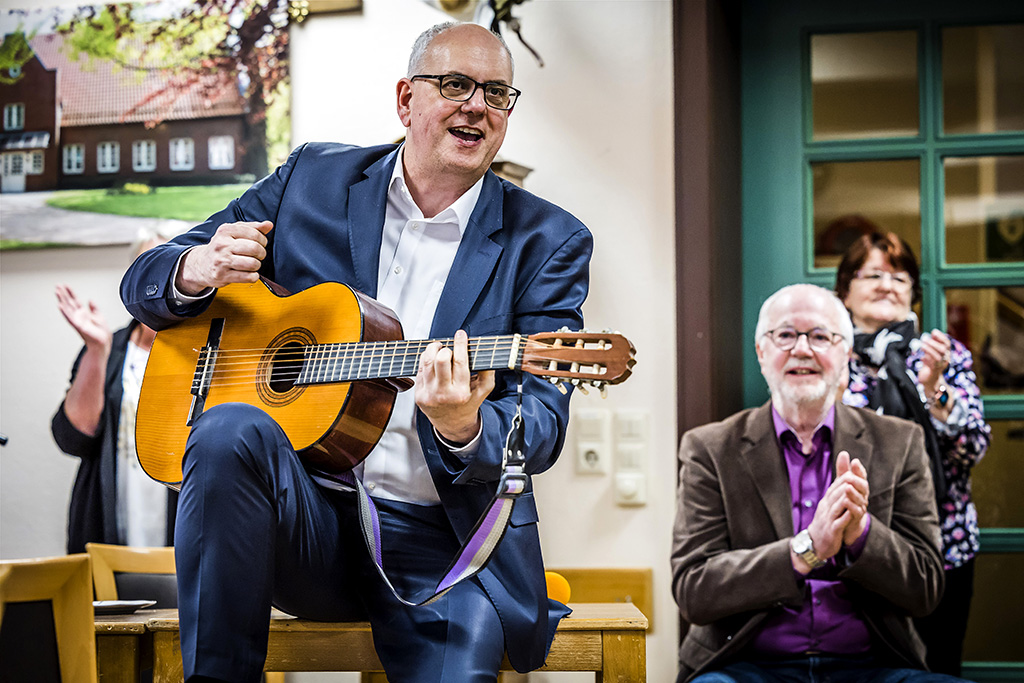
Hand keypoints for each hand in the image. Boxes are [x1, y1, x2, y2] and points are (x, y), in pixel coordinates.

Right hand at [55, 284, 111, 351]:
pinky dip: (65, 312)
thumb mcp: (99, 316)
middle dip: (63, 294)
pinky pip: (70, 318)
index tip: (65, 285)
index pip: (75, 300)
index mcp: (84, 313)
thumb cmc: (101, 333)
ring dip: (62, 300)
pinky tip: (60, 306)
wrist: (103, 343)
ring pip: (67, 308)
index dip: (70, 293)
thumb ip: (94, 308)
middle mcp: (78, 316)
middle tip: (57, 286)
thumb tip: (90, 300)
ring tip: (57, 292)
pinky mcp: (78, 327)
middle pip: (69, 303)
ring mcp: (77, 321)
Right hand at [176, 221, 272, 294]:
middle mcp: (222, 245)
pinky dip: (253, 276)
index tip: (261, 244)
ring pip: (253, 264)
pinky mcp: (222, 276)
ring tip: (252, 264)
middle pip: (254, 248)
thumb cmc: (223, 247)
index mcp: (225, 231)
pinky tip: (248, 273)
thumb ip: (253, 227)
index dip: (263, 240)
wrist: (202, 264)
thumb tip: (269, 224)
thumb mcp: (234, 233)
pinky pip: (248, 277)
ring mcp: (221, 261)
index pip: (254, 234)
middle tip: (258, 255)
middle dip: (261, 253)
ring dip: (257, 265)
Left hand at [415, 330, 495, 445]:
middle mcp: (443, 394)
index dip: (460, 344)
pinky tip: (432, 359)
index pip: (460, 362)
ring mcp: (429, 394)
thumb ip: (488, 373)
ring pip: (427, 362)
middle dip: (444, 348)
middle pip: (440, 360)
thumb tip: (487, 353)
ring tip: (438, 348)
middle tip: (448, 347)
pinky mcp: (419, 395)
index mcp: (461, 392)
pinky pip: (419, 370)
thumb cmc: (468, 403)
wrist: (452, 424)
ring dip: (432, 350)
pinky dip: (425, 360)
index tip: (461, 334)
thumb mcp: (484, 391)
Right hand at [803, 451, 868, 565]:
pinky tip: (852, 512)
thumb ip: (836, 495)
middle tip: (856, 478)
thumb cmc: (825, 523)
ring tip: (854, 490)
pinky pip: (839, 523)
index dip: (844, 478)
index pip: (834, 487)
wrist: (815, 543)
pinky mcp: (832, 531)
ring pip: (836, 506)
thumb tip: (844, 482)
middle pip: (835, 494)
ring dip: (846, 498)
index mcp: (826, 502)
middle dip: (846, 485)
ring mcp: (828, 519)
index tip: (854, 472)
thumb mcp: (829, 507)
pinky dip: (845, 517)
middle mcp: (826, 508)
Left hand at [917, 329, 951, 395]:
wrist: (930, 380)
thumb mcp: (932, 353)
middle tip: (924, 338)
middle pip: (943, 349)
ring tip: (922, 346)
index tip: (933, 332)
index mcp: (946, 353)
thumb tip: (933, 332)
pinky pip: (931, 364)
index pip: (947, 343)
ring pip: (937, 356)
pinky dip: (926, 359)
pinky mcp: (934, 372)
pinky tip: (922, 358)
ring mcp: (940, 366)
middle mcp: (945, 359)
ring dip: (929, 350)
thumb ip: (933, 344)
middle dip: (933, 343)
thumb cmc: (930, 364)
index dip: (941, 337)